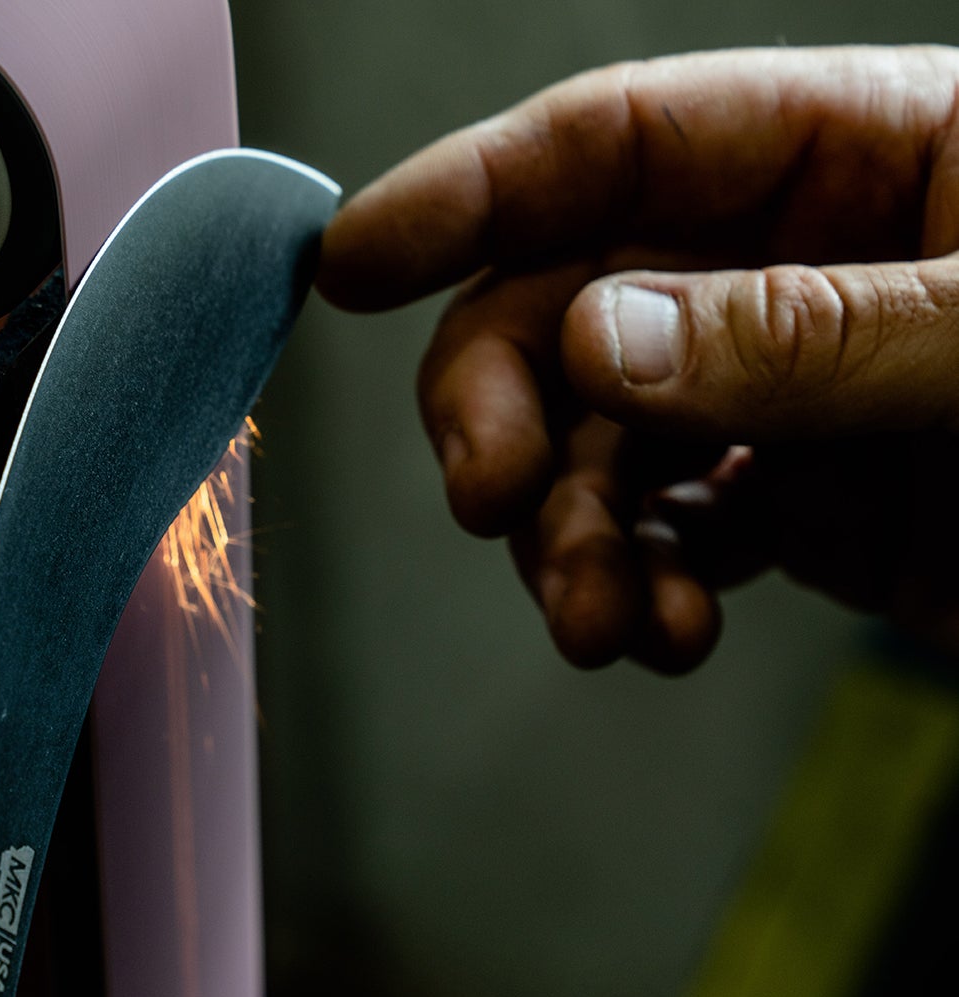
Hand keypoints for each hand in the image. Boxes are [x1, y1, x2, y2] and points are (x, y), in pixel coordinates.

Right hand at [318, 45, 958, 670]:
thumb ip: (808, 334)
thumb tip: (596, 343)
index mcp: (867, 151)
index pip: (622, 143)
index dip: (470, 193)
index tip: (349, 261)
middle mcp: (806, 265)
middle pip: (572, 312)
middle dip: (506, 413)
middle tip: (487, 498)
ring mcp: (798, 392)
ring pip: (605, 448)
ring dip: (571, 541)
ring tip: (598, 622)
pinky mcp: (811, 503)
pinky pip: (675, 535)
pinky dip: (645, 590)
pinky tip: (665, 632)